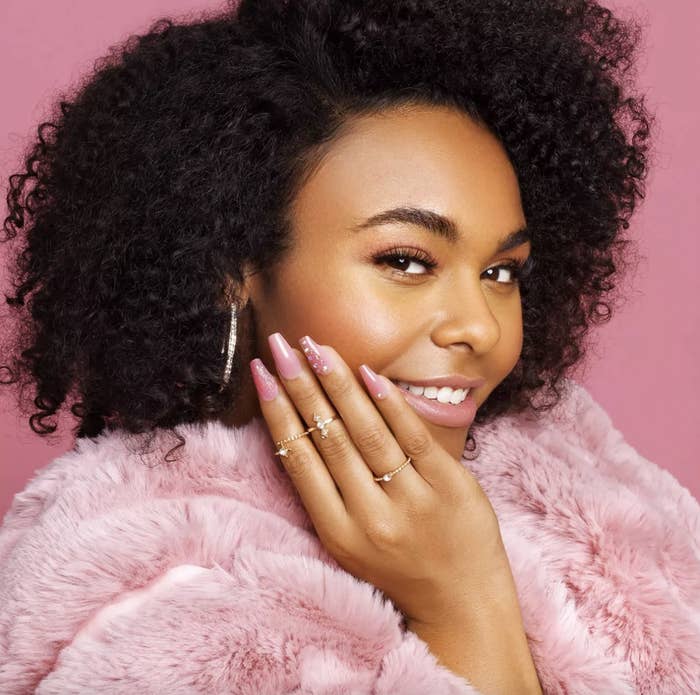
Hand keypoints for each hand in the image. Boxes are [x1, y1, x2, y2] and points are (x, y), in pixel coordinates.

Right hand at [249, 332, 511, 626]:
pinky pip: (414, 435)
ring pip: (367, 431)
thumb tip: (302, 427)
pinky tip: (367, 372)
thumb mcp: (350, 543)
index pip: (299, 459)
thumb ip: (328, 492)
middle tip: (281, 346)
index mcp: (338, 532)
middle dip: (300, 385)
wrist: (463, 607)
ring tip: (315, 347)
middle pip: (329, 438)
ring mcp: (413, 500)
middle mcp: (371, 517)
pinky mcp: (451, 485)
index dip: (277, 412)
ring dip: (337, 384)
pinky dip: (389, 402)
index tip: (261, 374)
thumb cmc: (400, 569)